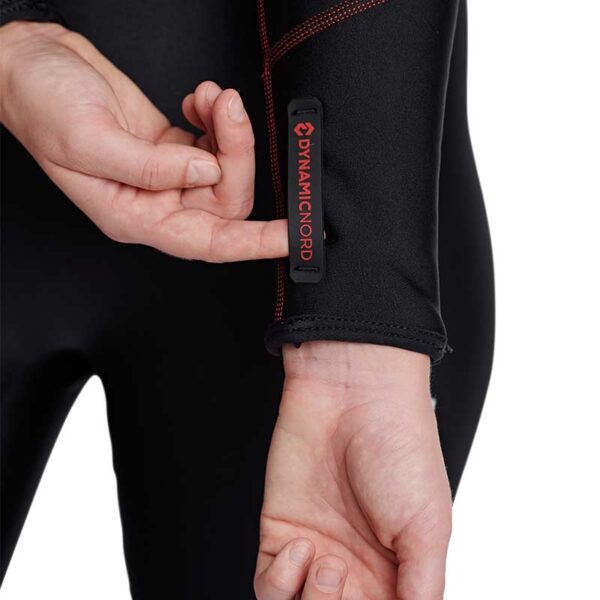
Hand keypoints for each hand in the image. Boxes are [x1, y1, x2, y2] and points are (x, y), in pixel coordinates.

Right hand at [0, 21, 286, 260]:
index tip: (292, 237)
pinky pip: (214, 143)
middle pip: (224, 198)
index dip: (254, 243)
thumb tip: (207, 173)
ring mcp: (167, 174)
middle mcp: (156, 202)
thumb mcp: (90, 140)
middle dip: (237, 153)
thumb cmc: (42, 105)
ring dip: (230, 131)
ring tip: (211, 97)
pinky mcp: (172, 146)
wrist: (29, 62)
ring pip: (224, 169)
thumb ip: (152, 167)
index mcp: (135, 217)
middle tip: (228, 111)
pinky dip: (217, 120)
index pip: (208, 243)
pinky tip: (201, 100)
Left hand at [254, 342, 451, 598]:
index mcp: (396, 572)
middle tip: (348, 576)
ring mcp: (316, 551)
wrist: (353, 395)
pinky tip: (301, 546)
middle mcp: (355, 567)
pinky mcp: (280, 532)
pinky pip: (269, 586)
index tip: (372, 599)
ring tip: (328, 562)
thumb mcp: (429, 527)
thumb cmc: (399, 447)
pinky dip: (280, 581)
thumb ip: (422, 590)